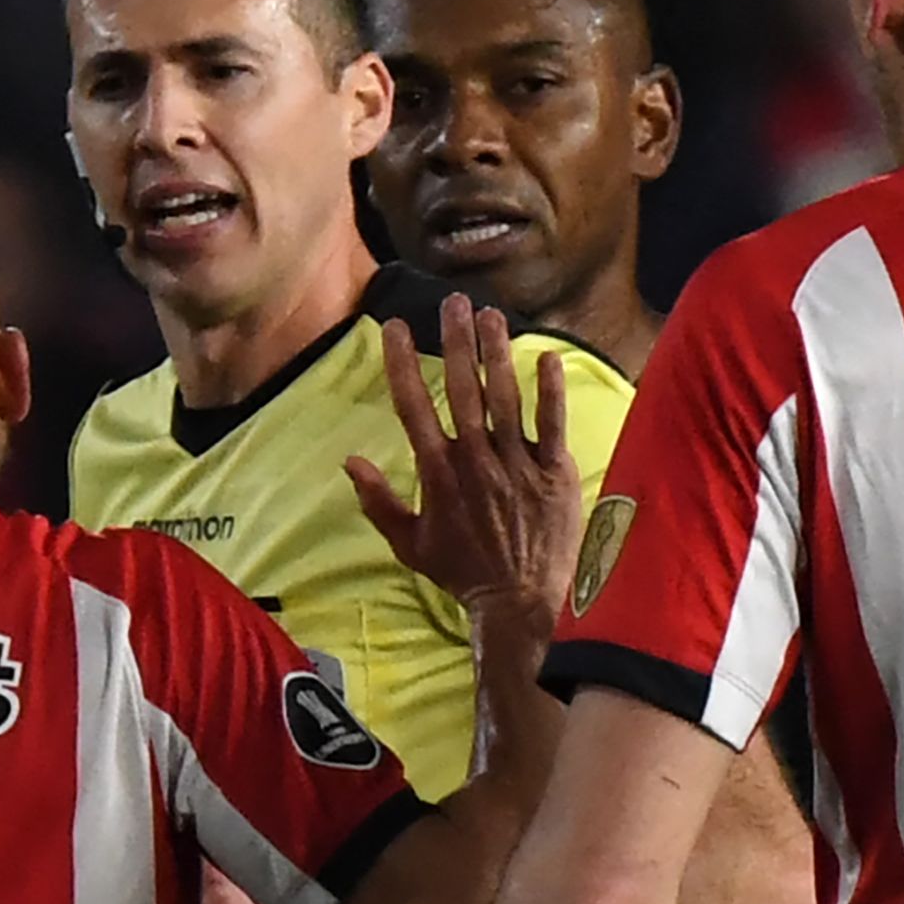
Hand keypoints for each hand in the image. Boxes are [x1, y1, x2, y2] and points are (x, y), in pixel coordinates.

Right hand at [346, 296, 581, 618]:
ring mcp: (516, 464)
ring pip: (505, 397)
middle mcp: (475, 460)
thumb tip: (349, 462)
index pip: (414, 406)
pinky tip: (546, 356)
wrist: (519, 602)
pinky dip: (550, 390)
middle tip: (453, 301)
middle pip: (463, 388)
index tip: (395, 327)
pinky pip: (552, 424)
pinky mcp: (553, 472)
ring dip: (498, 352)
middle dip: (456, 341)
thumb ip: (379, 500)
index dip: (402, 363)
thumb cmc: (463, 573)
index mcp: (438, 473)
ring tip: (492, 314)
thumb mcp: (410, 543)